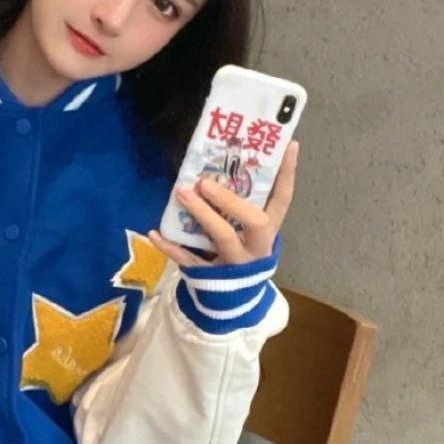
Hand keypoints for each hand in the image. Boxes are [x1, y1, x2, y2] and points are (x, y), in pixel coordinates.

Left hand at [148, 141, 298, 267]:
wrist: (235, 297)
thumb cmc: (241, 250)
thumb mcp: (249, 230)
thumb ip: (242, 204)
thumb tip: (224, 165)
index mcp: (268, 230)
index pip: (283, 199)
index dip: (287, 173)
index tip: (289, 146)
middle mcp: (256, 245)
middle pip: (253, 220)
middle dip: (230, 199)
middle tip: (205, 181)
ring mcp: (235, 261)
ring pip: (222, 236)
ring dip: (201, 212)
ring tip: (181, 192)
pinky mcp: (211, 275)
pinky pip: (189, 259)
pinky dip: (170, 246)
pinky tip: (154, 233)